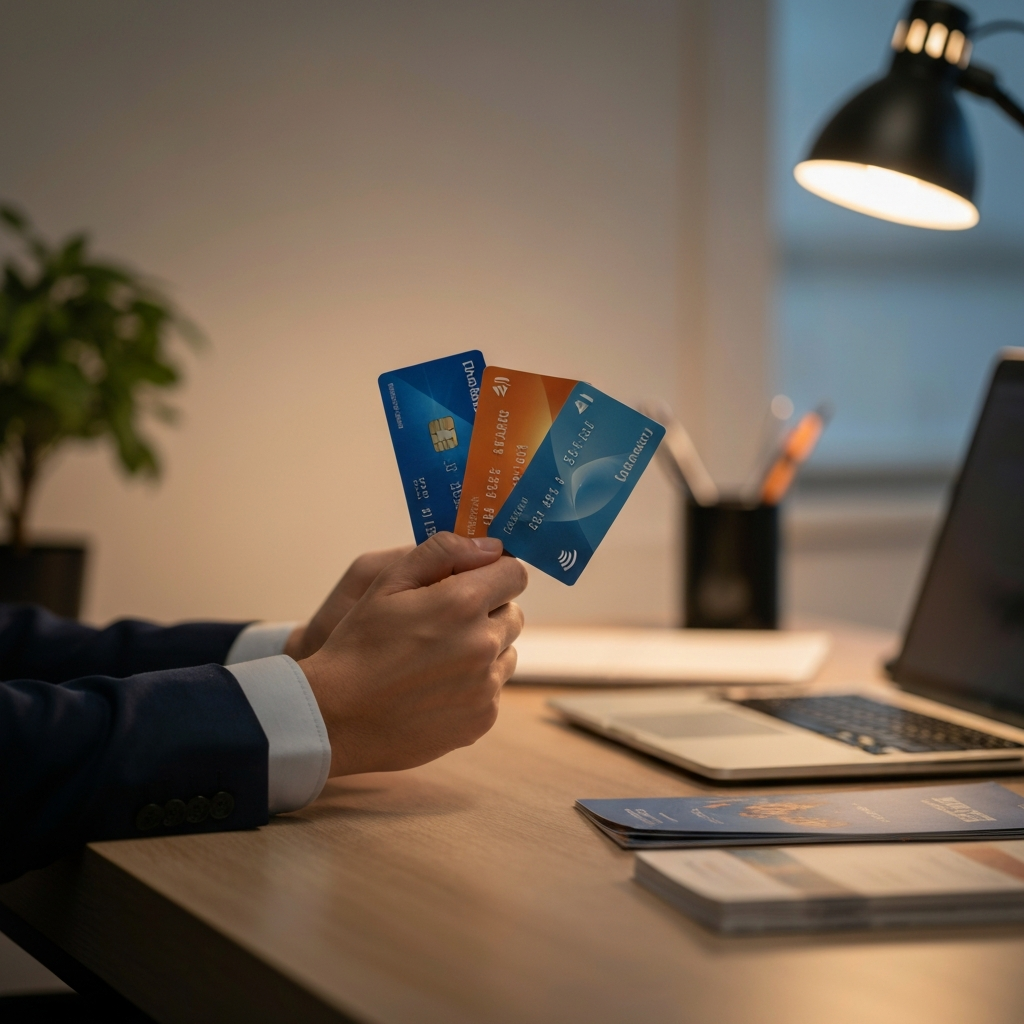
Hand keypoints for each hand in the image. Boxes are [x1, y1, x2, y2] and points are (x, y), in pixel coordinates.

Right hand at [298, 533, 526, 776]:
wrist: (337, 717)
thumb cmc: (359, 644)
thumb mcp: (387, 582)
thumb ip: (443, 552)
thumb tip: (491, 546)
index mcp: (462, 603)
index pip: (515, 574)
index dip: (495, 573)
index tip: (474, 580)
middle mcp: (482, 644)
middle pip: (513, 613)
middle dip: (488, 610)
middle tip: (446, 621)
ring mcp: (485, 686)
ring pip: (507, 651)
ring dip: (485, 648)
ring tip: (439, 656)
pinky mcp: (483, 718)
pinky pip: (494, 688)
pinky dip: (475, 683)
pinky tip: (436, 686)